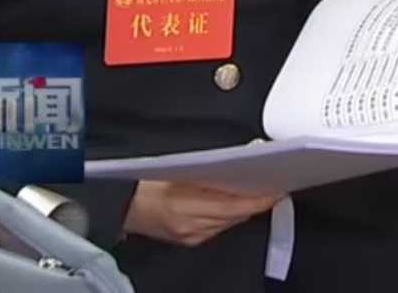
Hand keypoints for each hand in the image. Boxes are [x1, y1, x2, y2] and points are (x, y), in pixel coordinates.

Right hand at [125, 180, 283, 247]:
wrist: (120, 203)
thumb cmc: (144, 180)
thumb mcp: (174, 166)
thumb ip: (207, 166)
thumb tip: (239, 158)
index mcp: (186, 204)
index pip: (235, 204)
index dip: (260, 197)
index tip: (277, 187)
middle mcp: (191, 225)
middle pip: (237, 214)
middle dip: (257, 199)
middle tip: (274, 181)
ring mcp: (191, 235)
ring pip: (231, 221)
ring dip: (246, 206)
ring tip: (261, 188)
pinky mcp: (190, 240)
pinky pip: (220, 226)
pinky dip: (231, 213)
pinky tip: (237, 201)